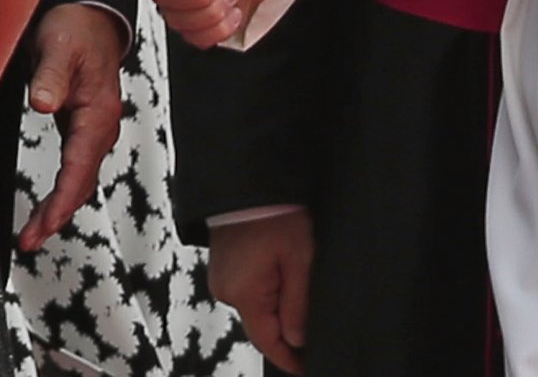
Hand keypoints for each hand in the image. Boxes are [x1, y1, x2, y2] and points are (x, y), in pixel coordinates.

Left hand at [17, 4, 126, 251]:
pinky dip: (63, 192)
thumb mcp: (59, 47)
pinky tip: (49, 206)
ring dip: (60, 209)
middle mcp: (100, 127)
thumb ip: (50, 76)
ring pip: (81, 180)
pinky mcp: (83, 130)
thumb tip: (44, 104)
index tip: (44, 225)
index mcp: (97, 113)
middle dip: (58, 215)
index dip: (62, 200)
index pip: (80, 167)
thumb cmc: (77, 30)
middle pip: (82, 182)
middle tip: (30, 241)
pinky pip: (76, 170)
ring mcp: (93, 131)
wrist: (92, 19)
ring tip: (34, 234)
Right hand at [208, 210, 313, 372]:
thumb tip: (296, 340)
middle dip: (287, 328)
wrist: (251, 180)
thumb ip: (297, 303)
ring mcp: (222, 279)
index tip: (304, 367)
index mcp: (244, 293)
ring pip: (256, 307)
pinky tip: (283, 275)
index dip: (287, 357)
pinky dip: (266, 291)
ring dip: (277, 306)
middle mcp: (227, 291)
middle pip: (261, 324)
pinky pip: (249, 290)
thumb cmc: (276, 213)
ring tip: (300, 286)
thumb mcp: (299, 258)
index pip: (267, 340)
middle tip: (315, 325)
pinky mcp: (224, 268)